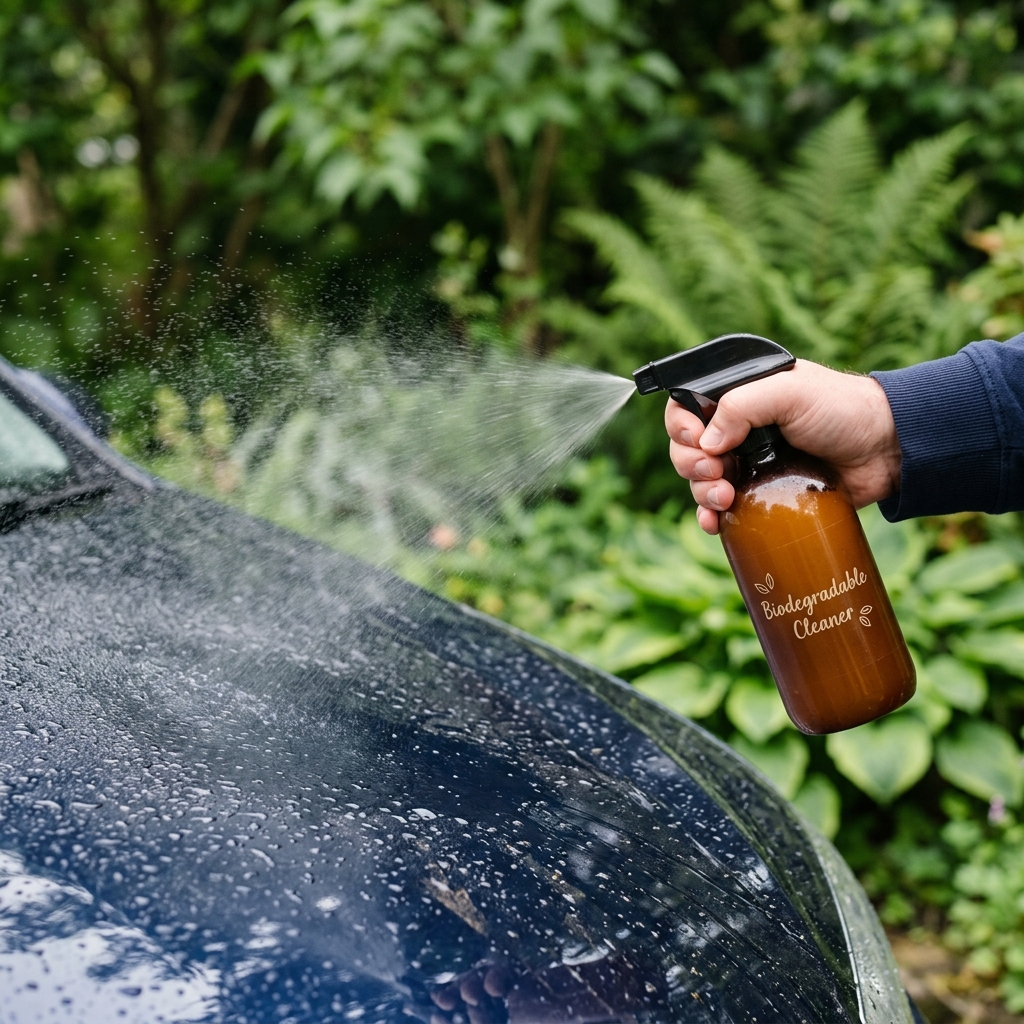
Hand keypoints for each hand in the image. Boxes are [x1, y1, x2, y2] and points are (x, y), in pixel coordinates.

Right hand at [665, 360, 901, 534]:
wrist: (886, 450)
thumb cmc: (843, 409)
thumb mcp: (791, 391)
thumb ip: (742, 405)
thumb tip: (707, 442)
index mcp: (739, 397)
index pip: (687, 406)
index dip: (681, 425)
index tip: (696, 440)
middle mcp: (737, 430)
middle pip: (687, 448)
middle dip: (691, 463)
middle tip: (714, 472)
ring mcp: (748, 464)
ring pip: (701, 481)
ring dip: (701, 492)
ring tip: (723, 497)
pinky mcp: (762, 495)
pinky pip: (723, 509)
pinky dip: (711, 518)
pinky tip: (713, 524)